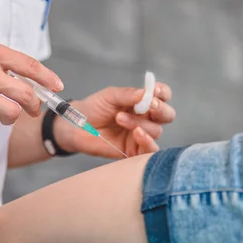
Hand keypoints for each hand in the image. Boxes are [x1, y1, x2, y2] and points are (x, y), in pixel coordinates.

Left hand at [54, 83, 174, 157]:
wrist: (76, 125)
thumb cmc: (94, 108)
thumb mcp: (110, 96)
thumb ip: (128, 94)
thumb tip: (147, 93)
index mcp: (142, 102)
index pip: (163, 96)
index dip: (163, 93)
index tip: (156, 91)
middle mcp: (145, 118)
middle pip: (167, 115)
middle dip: (161, 110)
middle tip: (149, 105)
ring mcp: (141, 135)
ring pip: (156, 131)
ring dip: (140, 123)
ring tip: (120, 118)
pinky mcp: (134, 151)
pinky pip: (150, 150)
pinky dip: (147, 141)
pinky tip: (137, 133)